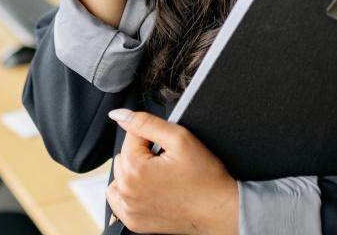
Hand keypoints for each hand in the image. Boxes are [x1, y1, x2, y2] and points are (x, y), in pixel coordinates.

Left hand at [105, 109, 237, 234]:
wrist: (218, 210)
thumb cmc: (204, 178)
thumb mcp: (180, 138)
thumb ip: (145, 122)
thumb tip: (118, 114)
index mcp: (134, 170)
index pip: (131, 135)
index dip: (152, 137)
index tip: (167, 149)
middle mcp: (126, 192)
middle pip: (123, 155)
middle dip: (142, 154)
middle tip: (166, 163)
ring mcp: (129, 209)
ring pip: (120, 174)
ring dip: (134, 171)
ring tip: (159, 176)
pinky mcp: (133, 220)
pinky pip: (119, 197)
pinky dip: (129, 190)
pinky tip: (148, 189)